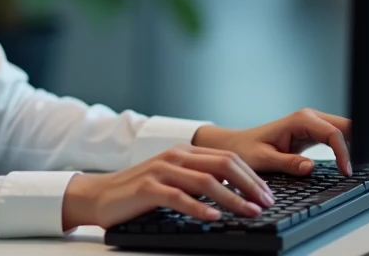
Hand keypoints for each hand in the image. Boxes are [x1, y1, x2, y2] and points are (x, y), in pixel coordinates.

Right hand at [61, 144, 275, 229]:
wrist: (100, 195)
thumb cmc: (139, 191)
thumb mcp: (173, 179)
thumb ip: (198, 178)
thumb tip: (234, 189)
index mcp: (185, 152)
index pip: (228, 158)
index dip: (251, 176)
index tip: (268, 194)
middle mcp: (175, 156)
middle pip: (222, 165)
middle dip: (249, 184)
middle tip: (266, 202)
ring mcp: (161, 170)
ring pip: (205, 180)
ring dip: (232, 198)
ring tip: (249, 211)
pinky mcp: (148, 188)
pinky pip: (179, 197)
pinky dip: (199, 207)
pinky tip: (214, 217)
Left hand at [192, 108, 368, 177]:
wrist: (237, 145)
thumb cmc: (247, 150)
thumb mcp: (264, 159)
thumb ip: (287, 163)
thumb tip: (310, 167)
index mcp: (301, 120)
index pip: (333, 133)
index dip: (345, 152)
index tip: (349, 171)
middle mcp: (311, 117)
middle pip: (350, 127)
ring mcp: (316, 123)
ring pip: (352, 130)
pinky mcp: (318, 132)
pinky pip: (344, 137)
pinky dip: (361, 146)